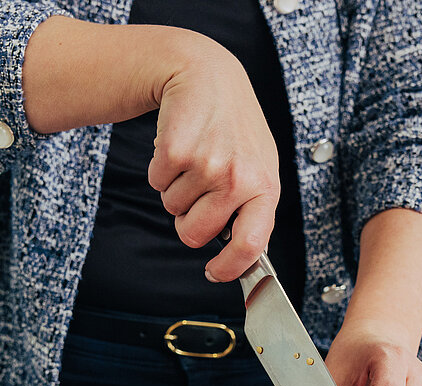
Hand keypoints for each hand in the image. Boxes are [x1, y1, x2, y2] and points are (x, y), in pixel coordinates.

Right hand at [148, 38, 279, 280]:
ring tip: (194, 157)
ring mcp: (207, 165)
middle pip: (195, 234)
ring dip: (176, 188)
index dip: (229, 268)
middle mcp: (238, 178)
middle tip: (198, 191)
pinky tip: (179, 146)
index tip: (214, 274)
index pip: (250, 244)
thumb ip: (253, 208)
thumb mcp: (258, 164)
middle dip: (188, 221)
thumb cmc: (234, 126)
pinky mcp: (176, 152)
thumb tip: (244, 256)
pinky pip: (156, 183)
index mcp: (265, 186)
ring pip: (172, 208)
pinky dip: (160, 170)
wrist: (207, 75)